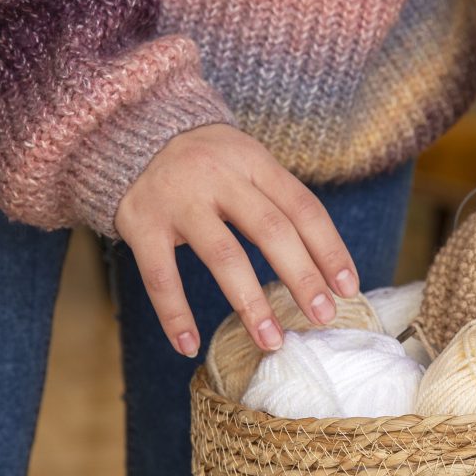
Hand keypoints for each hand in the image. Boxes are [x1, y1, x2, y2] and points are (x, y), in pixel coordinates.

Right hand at [114, 124, 357, 356]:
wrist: (127, 131)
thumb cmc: (205, 163)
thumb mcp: (246, 163)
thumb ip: (278, 202)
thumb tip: (326, 268)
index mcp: (253, 162)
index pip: (302, 208)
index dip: (329, 249)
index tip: (348, 287)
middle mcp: (219, 177)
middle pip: (271, 230)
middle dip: (302, 277)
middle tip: (323, 316)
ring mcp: (178, 200)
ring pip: (223, 255)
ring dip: (251, 303)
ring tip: (271, 340)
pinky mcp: (141, 222)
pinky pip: (160, 276)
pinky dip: (175, 314)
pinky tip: (188, 345)